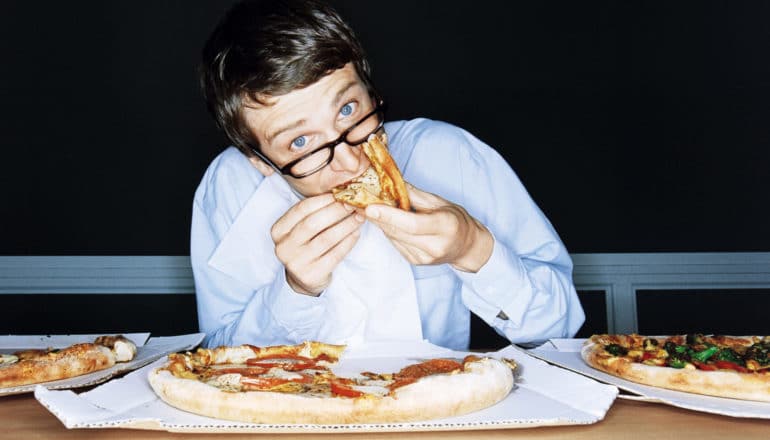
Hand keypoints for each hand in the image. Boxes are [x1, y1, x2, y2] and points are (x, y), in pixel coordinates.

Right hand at [271, 194, 364, 294]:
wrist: (304, 278)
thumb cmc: (306, 246)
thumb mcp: (301, 229)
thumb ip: (313, 213)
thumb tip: (339, 193)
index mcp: (278, 231)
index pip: (301, 209)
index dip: (322, 200)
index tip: (340, 193)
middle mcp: (284, 247)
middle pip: (313, 223)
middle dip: (336, 211)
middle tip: (353, 204)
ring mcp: (296, 263)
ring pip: (326, 239)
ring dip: (346, 225)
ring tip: (359, 217)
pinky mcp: (311, 275)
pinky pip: (335, 254)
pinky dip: (348, 242)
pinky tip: (356, 233)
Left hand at [364, 184, 493, 271]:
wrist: (466, 246)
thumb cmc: (455, 220)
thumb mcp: (440, 202)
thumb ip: (414, 195)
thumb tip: (391, 182)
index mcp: (445, 227)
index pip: (412, 224)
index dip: (390, 216)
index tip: (370, 207)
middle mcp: (435, 246)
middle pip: (399, 231)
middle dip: (379, 217)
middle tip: (363, 203)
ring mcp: (424, 258)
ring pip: (393, 237)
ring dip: (381, 223)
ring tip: (373, 209)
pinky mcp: (415, 261)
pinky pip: (395, 243)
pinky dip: (389, 230)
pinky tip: (387, 221)